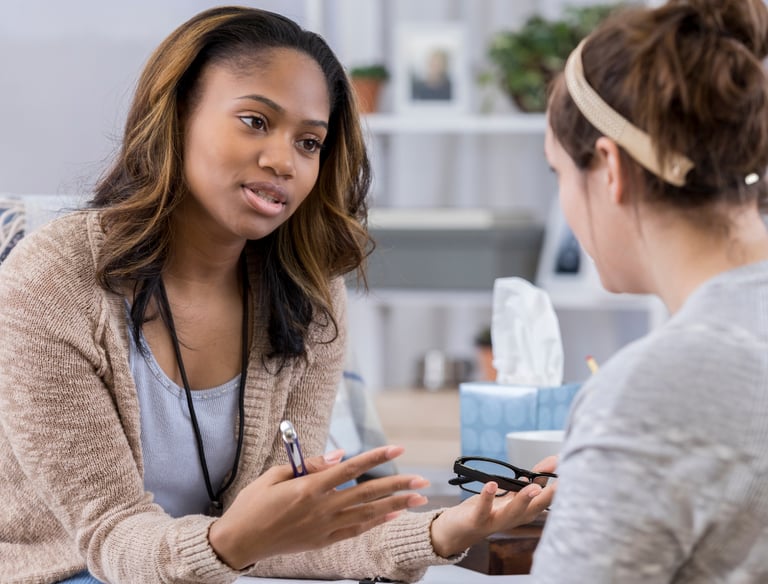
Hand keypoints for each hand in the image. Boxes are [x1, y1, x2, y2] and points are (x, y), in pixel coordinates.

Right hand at [208, 445, 429, 568]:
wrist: (240, 542)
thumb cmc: (254, 504)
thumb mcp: (275, 475)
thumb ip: (310, 465)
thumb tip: (339, 455)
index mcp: (309, 488)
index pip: (350, 469)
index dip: (376, 457)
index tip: (397, 448)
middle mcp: (321, 508)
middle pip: (367, 494)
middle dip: (397, 485)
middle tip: (422, 480)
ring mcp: (324, 527)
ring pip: (367, 514)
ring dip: (394, 505)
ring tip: (417, 499)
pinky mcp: (322, 541)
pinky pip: (355, 530)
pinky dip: (375, 523)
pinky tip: (391, 516)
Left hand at [429, 455, 558, 557]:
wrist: (458, 531)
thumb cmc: (488, 510)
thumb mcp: (513, 494)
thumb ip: (533, 479)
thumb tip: (554, 461)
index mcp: (525, 511)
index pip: (546, 500)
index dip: (559, 487)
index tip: (570, 471)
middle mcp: (514, 518)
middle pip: (535, 508)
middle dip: (549, 496)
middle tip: (562, 484)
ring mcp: (496, 521)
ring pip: (513, 512)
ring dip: (523, 500)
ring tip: (533, 487)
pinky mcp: (478, 520)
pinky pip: (483, 509)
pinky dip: (488, 497)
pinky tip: (492, 484)